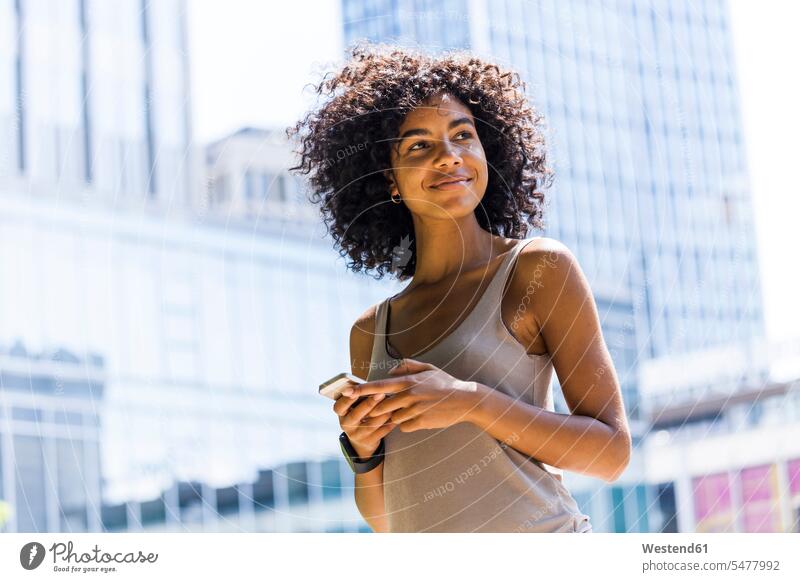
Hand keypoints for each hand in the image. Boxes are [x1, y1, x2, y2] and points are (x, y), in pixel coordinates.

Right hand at [333, 383, 395, 458]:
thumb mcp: (354, 406)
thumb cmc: (360, 413)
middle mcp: (346, 425)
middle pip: (356, 415)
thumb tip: (367, 383)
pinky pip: (382, 431)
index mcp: (341, 414)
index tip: (354, 391)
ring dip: (383, 412)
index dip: (346, 400)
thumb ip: (358, 396)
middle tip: (381, 393)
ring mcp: (357, 435)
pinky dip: (390, 422)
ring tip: (393, 403)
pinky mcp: (369, 442)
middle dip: (369, 403)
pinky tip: (397, 413)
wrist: (361, 438)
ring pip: (371, 423)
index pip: (339, 407)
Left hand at [342, 359, 478, 431]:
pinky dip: (406, 424)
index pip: (379, 386)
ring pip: (393, 418)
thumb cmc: (446, 383)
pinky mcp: (420, 423)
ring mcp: (414, 410)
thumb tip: (390, 370)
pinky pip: (404, 427)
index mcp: (408, 381)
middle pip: (381, 406)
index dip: (362, 389)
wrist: (466, 400)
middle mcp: (409, 396)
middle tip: (369, 412)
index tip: (347, 391)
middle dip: (374, 410)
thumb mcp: (428, 368)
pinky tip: (418, 417)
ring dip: (394, 417)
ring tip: (406, 412)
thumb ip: (407, 365)